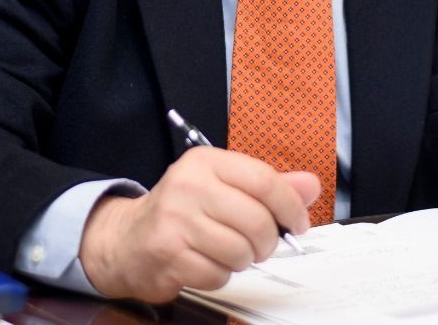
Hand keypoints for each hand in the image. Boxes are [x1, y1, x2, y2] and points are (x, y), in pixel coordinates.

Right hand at [79, 147, 318, 301]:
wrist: (127, 239)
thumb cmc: (182, 211)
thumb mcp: (223, 187)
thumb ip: (269, 186)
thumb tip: (311, 185)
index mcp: (205, 162)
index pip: (264, 181)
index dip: (290, 207)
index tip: (296, 224)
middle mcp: (188, 185)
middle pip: (257, 221)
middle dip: (266, 242)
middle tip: (258, 244)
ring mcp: (175, 220)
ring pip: (240, 251)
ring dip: (242, 260)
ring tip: (228, 252)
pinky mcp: (168, 253)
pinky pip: (218, 274)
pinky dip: (220, 275)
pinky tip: (206, 262)